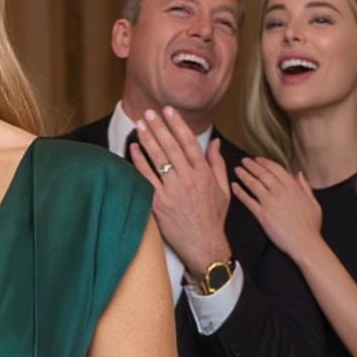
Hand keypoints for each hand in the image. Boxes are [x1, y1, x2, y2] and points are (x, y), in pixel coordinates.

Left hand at [129, 108, 232, 271]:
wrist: (204, 245)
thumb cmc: (213, 218)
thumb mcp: (223, 189)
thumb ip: (217, 163)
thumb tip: (215, 142)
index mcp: (204, 175)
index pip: (189, 143)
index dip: (178, 124)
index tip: (169, 111)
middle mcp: (188, 180)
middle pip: (171, 147)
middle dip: (159, 127)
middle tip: (150, 112)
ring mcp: (173, 191)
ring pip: (158, 159)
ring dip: (147, 139)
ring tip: (140, 124)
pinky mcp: (159, 203)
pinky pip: (147, 177)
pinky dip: (139, 161)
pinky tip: (134, 149)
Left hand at [232, 159, 323, 260]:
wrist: (304, 243)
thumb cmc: (311, 226)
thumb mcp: (314, 203)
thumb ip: (305, 187)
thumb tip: (300, 174)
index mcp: (293, 187)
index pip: (276, 169)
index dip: (265, 162)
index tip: (258, 159)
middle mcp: (280, 191)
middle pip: (262, 174)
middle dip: (251, 165)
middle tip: (244, 160)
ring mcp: (270, 202)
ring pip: (254, 184)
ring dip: (244, 175)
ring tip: (237, 169)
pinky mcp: (262, 215)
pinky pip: (248, 200)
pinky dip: (240, 192)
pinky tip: (234, 186)